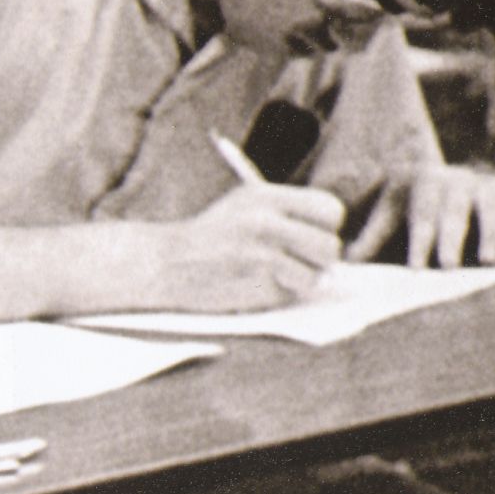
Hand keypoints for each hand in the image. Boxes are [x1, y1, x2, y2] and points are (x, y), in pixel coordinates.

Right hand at [153, 183, 345, 310]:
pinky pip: (287, 295)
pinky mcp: (251, 286)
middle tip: (300, 263)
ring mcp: (259, 256)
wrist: (160, 264)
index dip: (327, 227)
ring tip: (271, 275)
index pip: (331, 210)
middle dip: (320, 261)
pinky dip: (276, 296)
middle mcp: (265, 223)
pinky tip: (252, 286)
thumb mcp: (246, 207)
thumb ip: (289, 217)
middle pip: (329, 247)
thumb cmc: (210, 236)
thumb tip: (334, 247)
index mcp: (266, 197)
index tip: (314, 236)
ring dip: (299, 282)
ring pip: (314, 276)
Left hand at [350, 162, 494, 267]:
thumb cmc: (404, 223)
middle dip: (451, 239)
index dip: (419, 241)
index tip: (416, 267)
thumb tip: (344, 261)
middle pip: (455, 210)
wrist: (437, 201)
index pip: (420, 212)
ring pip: (490, 206)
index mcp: (419, 181)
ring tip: (487, 262)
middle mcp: (454, 180)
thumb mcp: (384, 226)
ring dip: (489, 234)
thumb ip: (369, 242)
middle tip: (447, 266)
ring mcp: (484, 187)